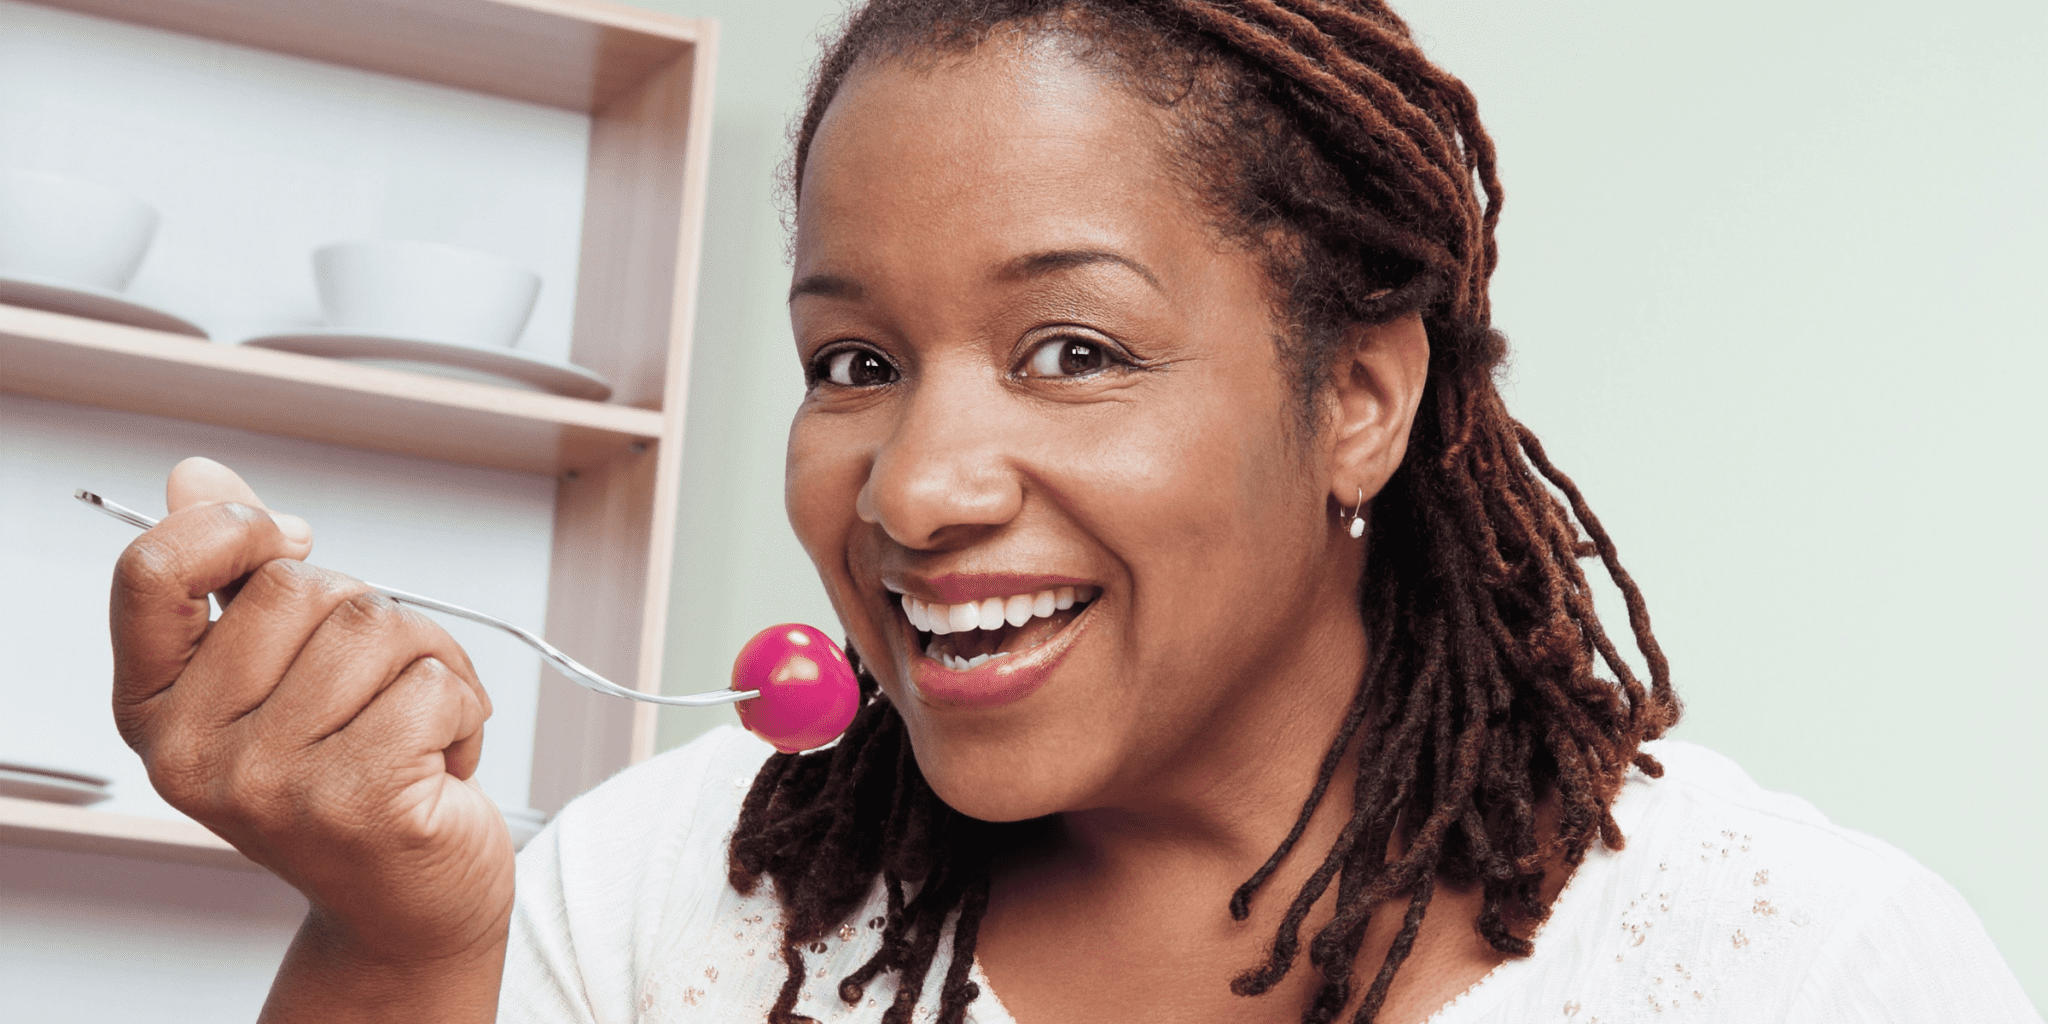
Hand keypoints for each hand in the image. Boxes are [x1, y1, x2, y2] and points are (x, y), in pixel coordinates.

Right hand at [110, 457, 510, 1017]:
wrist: (408, 904)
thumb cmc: (353, 776)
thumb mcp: (280, 675)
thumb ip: (236, 577)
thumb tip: (196, 476)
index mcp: (157, 707)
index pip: (152, 571)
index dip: (233, 527)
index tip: (292, 541)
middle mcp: (196, 752)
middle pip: (302, 586)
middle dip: (372, 616)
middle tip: (379, 689)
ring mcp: (270, 785)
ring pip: (379, 625)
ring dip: (430, 662)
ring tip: (415, 726)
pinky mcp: (358, 802)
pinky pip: (433, 681)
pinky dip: (464, 707)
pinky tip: (441, 762)